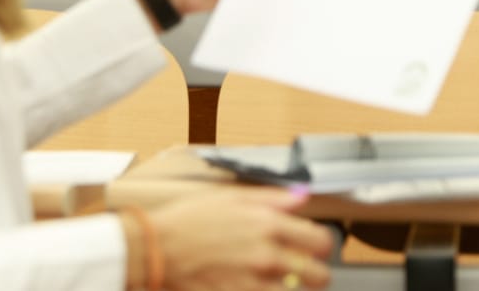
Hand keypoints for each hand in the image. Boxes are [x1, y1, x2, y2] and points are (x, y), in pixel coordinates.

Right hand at [149, 188, 332, 290]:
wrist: (155, 248)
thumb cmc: (188, 220)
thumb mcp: (231, 197)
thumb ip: (273, 198)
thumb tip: (302, 197)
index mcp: (268, 224)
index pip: (321, 240)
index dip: (322, 245)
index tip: (315, 247)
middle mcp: (267, 255)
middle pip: (319, 275)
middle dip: (315, 273)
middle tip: (303, 271)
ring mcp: (254, 283)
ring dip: (294, 289)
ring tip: (280, 283)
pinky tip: (260, 286)